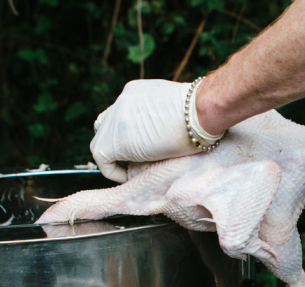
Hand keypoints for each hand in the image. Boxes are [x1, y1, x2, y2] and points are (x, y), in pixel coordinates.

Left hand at [91, 79, 222, 182]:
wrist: (200, 113)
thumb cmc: (203, 114)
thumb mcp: (178, 109)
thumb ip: (166, 115)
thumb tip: (172, 132)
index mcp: (135, 92)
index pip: (121, 114)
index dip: (129, 133)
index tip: (144, 147)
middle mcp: (121, 102)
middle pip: (106, 126)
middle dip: (119, 145)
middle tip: (137, 160)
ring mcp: (115, 120)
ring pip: (102, 142)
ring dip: (116, 158)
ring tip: (136, 170)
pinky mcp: (113, 141)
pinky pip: (102, 160)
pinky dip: (113, 171)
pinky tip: (132, 176)